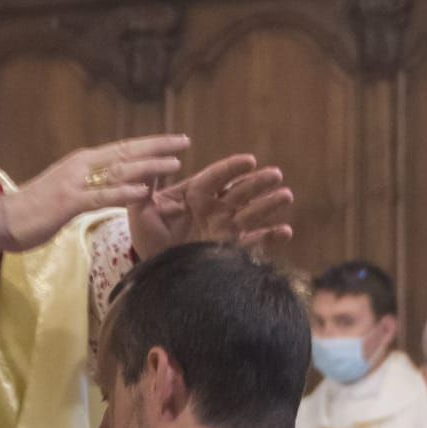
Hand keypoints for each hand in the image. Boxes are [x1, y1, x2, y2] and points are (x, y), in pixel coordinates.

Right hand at [0, 136, 188, 253]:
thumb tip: (112, 184)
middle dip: (157, 147)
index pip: (122, 148)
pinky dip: (124, 192)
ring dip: (148, 167)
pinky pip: (101, 196)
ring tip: (174, 163)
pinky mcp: (68, 202)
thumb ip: (90, 185)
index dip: (150, 144)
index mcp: (82, 162)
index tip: (175, 140)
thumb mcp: (68, 192)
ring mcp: (74, 183)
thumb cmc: (34, 210)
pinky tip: (143, 191)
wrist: (0, 219)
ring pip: (118, 171)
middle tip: (185, 141)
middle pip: (125, 153)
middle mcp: (80, 166)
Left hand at [128, 154, 294, 259]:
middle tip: (276, 173)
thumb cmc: (146, 235)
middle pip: (239, 191)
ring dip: (269, 204)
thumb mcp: (140, 210)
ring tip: (286, 195)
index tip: (249, 160)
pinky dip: (271, 237)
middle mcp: (215, 207)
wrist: (154, 267)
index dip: (232, 168)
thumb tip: (146, 166)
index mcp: (196, 193)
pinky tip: (286, 232)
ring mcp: (226, 228)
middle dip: (258, 182)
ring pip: (251, 213)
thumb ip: (143, 188)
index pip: (216, 176)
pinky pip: (254, 242)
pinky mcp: (231, 249)